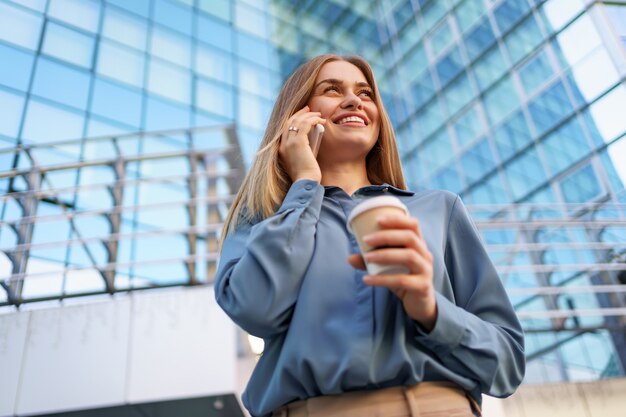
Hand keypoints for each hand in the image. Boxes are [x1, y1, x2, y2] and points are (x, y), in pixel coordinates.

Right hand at [279, 106, 325, 182]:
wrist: (305, 182)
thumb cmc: (306, 175)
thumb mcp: (301, 161)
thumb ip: (302, 150)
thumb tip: (310, 140)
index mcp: (281, 149)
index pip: (285, 128)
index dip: (294, 119)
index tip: (303, 115)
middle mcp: (283, 144)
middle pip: (289, 121)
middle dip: (300, 113)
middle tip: (310, 108)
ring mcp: (289, 143)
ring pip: (297, 121)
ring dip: (309, 115)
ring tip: (319, 114)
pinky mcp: (298, 142)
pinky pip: (306, 124)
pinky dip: (314, 120)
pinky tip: (321, 120)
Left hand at [347, 215, 437, 330]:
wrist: (420, 304)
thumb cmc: (404, 278)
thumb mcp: (388, 267)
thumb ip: (372, 261)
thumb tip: (350, 258)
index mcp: (419, 245)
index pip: (413, 225)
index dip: (397, 219)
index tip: (378, 219)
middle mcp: (425, 254)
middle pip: (410, 238)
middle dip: (386, 236)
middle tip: (366, 239)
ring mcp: (426, 270)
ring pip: (408, 257)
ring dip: (385, 255)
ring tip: (367, 257)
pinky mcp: (422, 287)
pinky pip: (402, 280)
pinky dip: (382, 279)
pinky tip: (367, 279)